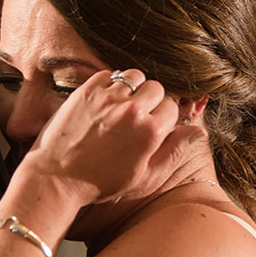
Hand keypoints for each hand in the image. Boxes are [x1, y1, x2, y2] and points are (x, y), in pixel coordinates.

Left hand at [22, 69, 204, 207]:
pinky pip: (109, 74)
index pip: (172, 107)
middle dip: (151, 100)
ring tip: (122, 104)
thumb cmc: (101, 183)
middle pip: (157, 88)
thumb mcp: (145, 177)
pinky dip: (110, 83)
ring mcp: (108, 97)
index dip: (164, 117)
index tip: (153, 125)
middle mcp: (132, 111)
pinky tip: (105, 101)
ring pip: (135, 76)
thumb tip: (198, 131)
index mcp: (151, 132)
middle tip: (138, 115)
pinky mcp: (87, 90)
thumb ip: (174, 151)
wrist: (57, 179)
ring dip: (133, 88)